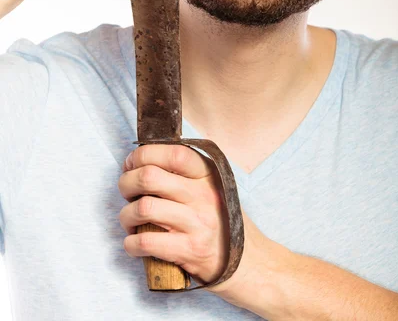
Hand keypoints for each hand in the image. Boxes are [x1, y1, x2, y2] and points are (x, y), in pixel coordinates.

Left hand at [118, 144, 229, 284]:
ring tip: (130, 220)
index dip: (145, 154)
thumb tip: (142, 163)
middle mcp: (204, 196)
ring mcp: (198, 223)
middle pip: (150, 176)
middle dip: (126, 183)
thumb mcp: (213, 190)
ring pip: (144, 207)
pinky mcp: (190, 250)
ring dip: (126, 215)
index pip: (174, 152)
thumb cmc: (222, 223)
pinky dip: (131, 243)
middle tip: (126, 192)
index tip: (131, 163)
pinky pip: (146, 241)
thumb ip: (185, 175)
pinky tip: (134, 243)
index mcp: (209, 176)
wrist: (250, 264)